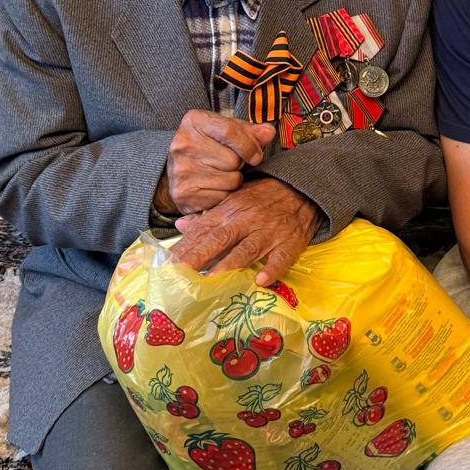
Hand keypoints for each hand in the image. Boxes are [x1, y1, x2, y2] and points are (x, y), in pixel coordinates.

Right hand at [161, 110, 275, 214]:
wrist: (176, 168)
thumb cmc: (209, 145)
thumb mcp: (227, 130)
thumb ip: (250, 131)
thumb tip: (269, 132)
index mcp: (195, 121)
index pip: (229, 131)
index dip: (249, 146)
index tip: (256, 155)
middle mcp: (183, 143)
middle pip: (232, 159)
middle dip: (239, 164)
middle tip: (230, 164)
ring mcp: (181, 169)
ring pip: (230, 180)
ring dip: (233, 180)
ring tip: (221, 174)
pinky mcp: (183, 193)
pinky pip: (221, 197)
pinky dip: (223, 194)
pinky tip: (212, 186)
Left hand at [169, 177, 320, 283]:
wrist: (301, 188)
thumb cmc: (263, 197)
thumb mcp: (234, 200)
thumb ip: (207, 215)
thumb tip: (180, 226)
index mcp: (230, 211)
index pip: (203, 231)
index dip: (185, 247)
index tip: (167, 264)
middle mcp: (247, 221)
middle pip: (220, 239)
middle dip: (199, 256)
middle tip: (180, 274)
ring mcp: (269, 232)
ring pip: (248, 249)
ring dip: (230, 265)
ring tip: (212, 281)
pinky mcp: (290, 242)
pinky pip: (281, 257)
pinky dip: (272, 269)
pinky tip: (262, 281)